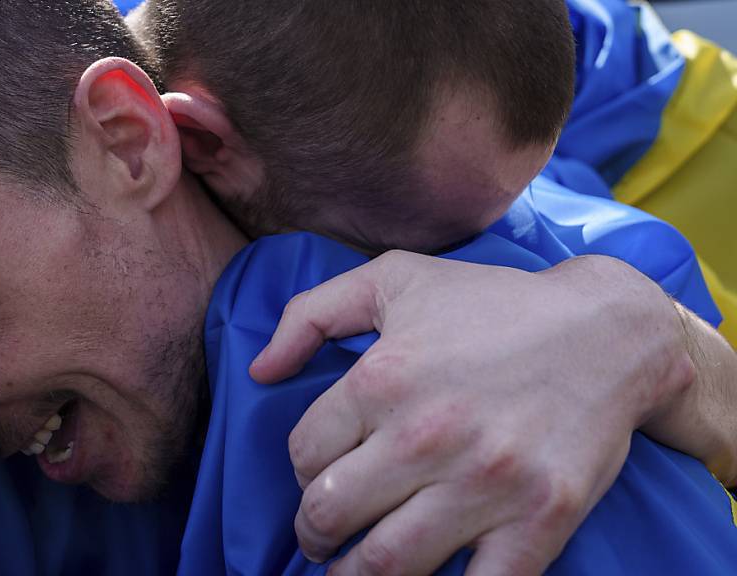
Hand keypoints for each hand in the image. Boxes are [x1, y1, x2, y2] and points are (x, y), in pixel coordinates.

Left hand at [251, 251, 693, 575]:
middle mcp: (426, 436)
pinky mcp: (539, 520)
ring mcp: (484, 484)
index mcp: (382, 380)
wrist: (608, 332)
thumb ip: (311, 314)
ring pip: (386, 563)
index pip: (304, 455)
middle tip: (321, 534)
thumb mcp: (394, 279)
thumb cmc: (492, 303)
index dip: (303, 469)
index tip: (320, 472)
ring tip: (350, 571)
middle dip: (314, 531)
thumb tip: (258, 369)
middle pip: (331, 514)